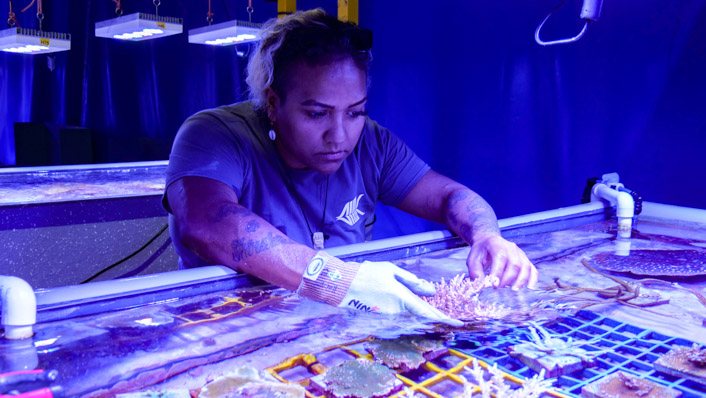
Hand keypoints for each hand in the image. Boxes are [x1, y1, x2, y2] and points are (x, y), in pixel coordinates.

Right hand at [341, 261, 462, 325]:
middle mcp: (397, 310)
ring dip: (410, 303)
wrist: (342, 285)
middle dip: (431, 311)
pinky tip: (388, 292)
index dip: (445, 319)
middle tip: (445, 314)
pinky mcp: (381, 316)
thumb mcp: (392, 271)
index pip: (428, 312)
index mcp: (402, 298)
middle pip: (418, 311)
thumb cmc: (368, 273)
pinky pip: (396, 310)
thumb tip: (431, 291)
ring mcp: (388, 315)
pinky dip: (399, 304)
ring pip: (407, 310)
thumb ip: (413, 281)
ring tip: (399, 289)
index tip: (459, 324)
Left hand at [466, 234, 537, 288]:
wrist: (488, 241)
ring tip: (513, 289)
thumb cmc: (480, 252)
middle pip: (515, 264)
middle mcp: (510, 247)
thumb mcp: (472, 259)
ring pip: (525, 266)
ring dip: (521, 280)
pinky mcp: (524, 259)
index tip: (494, 285)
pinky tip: (529, 287)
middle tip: (499, 288)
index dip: (498, 272)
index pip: (500, 258)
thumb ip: (475, 271)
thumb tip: (483, 284)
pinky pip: (532, 268)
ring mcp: (519, 253)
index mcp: (496, 244)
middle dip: (508, 279)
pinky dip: (533, 278)